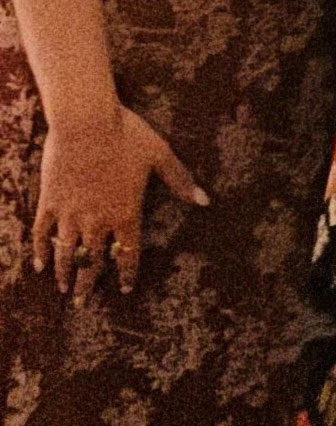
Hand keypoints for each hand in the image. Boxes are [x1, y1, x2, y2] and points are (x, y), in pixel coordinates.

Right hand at [32, 100, 207, 299]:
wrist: (87, 122)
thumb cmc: (128, 135)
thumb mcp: (161, 155)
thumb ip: (181, 181)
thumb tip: (206, 200)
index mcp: (127, 213)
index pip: (129, 253)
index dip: (127, 273)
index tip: (125, 289)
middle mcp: (98, 220)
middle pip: (93, 261)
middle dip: (90, 284)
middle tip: (84, 303)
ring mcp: (71, 213)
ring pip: (66, 253)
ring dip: (66, 274)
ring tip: (64, 290)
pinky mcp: (49, 203)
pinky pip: (41, 234)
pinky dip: (40, 252)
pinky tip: (39, 266)